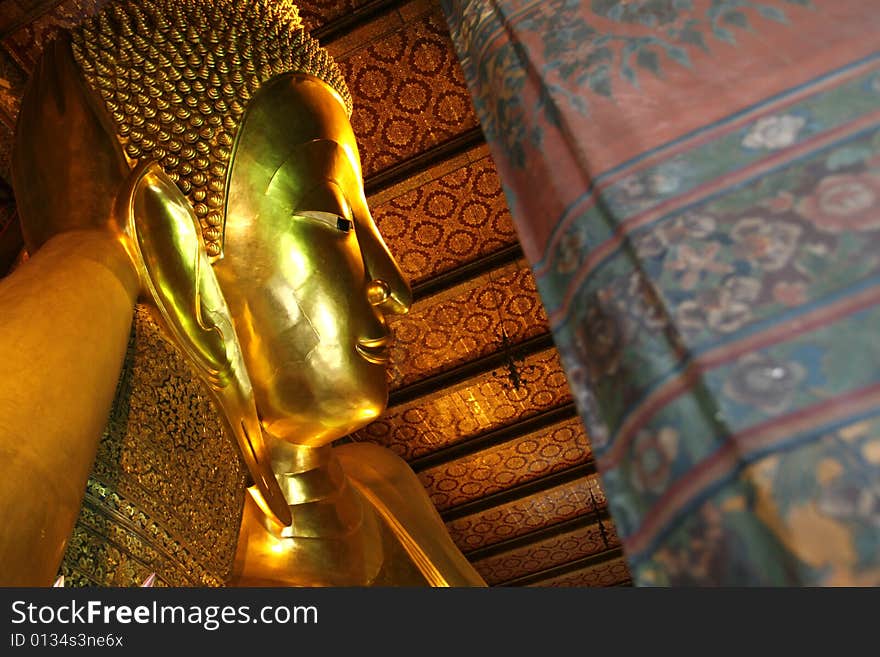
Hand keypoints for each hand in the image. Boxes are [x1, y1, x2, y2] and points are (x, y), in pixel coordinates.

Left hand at [11, 33, 130, 253]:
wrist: (83, 256)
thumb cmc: (118, 223)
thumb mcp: (136, 189)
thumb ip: (137, 169)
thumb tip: (150, 162)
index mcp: (85, 125)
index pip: (70, 76)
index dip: (67, 56)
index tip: (68, 41)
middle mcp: (53, 128)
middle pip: (46, 81)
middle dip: (51, 62)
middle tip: (56, 46)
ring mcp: (31, 146)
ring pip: (29, 100)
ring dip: (36, 81)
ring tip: (43, 69)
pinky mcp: (21, 165)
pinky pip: (21, 125)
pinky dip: (26, 108)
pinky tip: (30, 106)